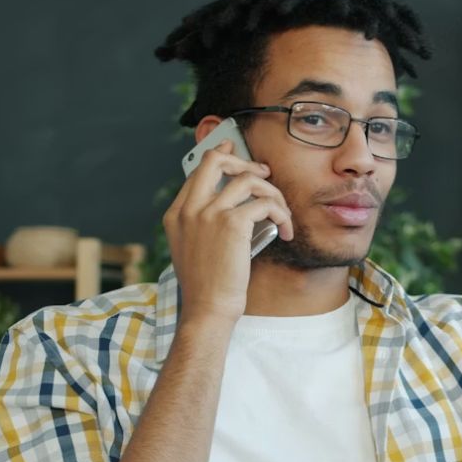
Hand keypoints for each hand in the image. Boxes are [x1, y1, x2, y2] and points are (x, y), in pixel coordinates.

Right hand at [163, 139, 294, 324]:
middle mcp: (189, 209)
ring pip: (248, 179)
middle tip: (264, 174)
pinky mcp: (231, 223)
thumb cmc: (206, 287)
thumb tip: (235, 206)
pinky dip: (282, 214)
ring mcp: (208, 213)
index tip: (236, 152)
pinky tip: (285, 230)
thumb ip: (203, 225)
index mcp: (176, 215)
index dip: (220, 158)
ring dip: (273, 193)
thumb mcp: (193, 251)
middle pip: (214, 159)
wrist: (207, 309)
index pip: (198, 172)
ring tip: (281, 213)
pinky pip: (265, 203)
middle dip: (243, 160)